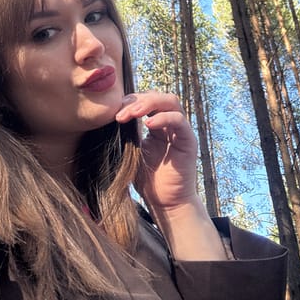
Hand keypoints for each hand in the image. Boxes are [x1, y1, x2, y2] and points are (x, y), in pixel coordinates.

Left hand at [115, 90, 226, 261]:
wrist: (164, 203)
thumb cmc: (147, 180)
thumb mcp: (132, 151)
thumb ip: (127, 133)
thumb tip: (111, 115)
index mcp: (156, 124)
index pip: (146, 100)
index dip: (129, 102)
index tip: (113, 114)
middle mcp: (170, 123)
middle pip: (158, 96)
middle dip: (136, 101)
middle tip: (119, 115)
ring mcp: (180, 130)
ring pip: (170, 101)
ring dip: (148, 104)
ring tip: (131, 114)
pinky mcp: (188, 140)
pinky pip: (179, 120)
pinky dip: (163, 117)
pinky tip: (148, 125)